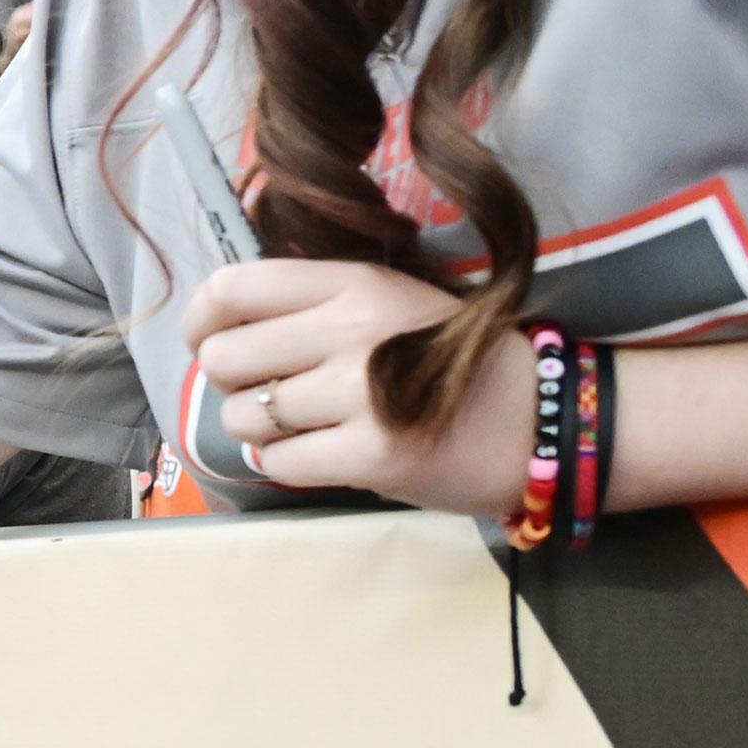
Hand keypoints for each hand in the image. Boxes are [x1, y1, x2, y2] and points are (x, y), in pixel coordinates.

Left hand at [184, 260, 530, 512]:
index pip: (231, 288)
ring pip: (242, 416)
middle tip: (275, 392)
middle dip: (234, 384)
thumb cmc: (454, 361)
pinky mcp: (372, 455)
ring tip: (311, 425)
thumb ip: (312, 304)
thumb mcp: (388, 303)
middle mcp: (353, 330)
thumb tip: (221, 322)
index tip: (209, 341)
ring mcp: (362, 394)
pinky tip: (329, 453)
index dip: (201, 320)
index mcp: (354, 284)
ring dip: (261, 429)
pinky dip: (291, 464)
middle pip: (224, 358)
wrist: (545, 420)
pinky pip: (278, 461)